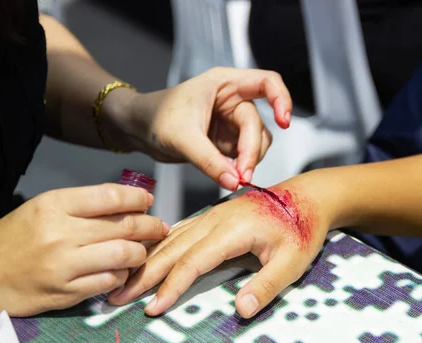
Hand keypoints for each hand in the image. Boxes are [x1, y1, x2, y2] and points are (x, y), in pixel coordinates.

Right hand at [0, 184, 168, 324]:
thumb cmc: (14, 240)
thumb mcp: (41, 208)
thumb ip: (81, 205)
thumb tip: (127, 201)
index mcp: (54, 205)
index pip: (110, 196)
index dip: (137, 198)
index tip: (148, 201)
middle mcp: (60, 233)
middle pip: (124, 226)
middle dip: (150, 226)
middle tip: (159, 227)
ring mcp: (64, 265)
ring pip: (124, 255)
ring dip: (140, 252)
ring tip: (142, 250)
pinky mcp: (66, 292)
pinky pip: (110, 281)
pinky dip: (122, 275)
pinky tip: (122, 270)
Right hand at [108, 174, 330, 317]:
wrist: (308, 196)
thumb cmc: (302, 227)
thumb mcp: (293, 261)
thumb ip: (267, 285)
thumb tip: (240, 310)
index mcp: (233, 229)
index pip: (192, 261)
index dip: (170, 287)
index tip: (152, 309)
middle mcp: (216, 219)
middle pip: (172, 248)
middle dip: (143, 274)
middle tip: (117, 296)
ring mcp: (214, 214)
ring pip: (172, 237)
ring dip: (146, 258)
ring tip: (123, 278)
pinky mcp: (215, 215)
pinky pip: (180, 229)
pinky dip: (160, 244)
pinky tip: (148, 253)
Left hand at [119, 67, 291, 189]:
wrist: (137, 130)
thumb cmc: (155, 119)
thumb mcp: (182, 138)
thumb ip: (209, 161)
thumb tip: (234, 181)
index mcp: (224, 84)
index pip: (267, 82)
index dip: (282, 99)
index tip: (283, 122)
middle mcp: (232, 100)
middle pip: (259, 124)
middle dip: (251, 151)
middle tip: (242, 176)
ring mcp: (231, 121)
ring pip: (256, 142)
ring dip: (249, 161)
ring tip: (234, 177)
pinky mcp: (227, 140)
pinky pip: (244, 154)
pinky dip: (240, 167)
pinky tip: (229, 176)